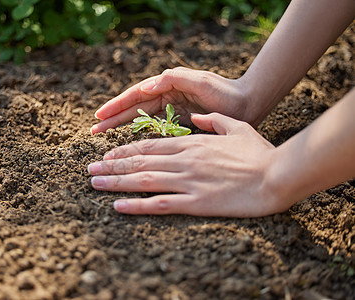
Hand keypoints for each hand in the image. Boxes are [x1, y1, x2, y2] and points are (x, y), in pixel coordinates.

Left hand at [88, 113, 289, 217]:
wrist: (277, 175)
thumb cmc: (259, 153)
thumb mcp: (236, 127)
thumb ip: (213, 122)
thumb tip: (197, 118)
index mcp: (191, 143)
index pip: (149, 145)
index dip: (126, 150)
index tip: (108, 154)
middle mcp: (183, 160)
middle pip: (140, 161)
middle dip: (112, 165)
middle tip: (90, 169)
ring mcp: (188, 181)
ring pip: (143, 180)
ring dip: (116, 183)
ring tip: (95, 184)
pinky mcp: (195, 202)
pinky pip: (160, 204)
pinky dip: (136, 205)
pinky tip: (119, 207)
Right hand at [90, 67, 250, 133]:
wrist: (247, 104)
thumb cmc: (226, 92)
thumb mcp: (201, 82)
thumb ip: (174, 80)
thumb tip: (145, 87)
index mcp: (168, 86)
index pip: (136, 95)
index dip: (117, 106)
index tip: (100, 116)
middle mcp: (166, 97)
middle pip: (134, 108)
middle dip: (114, 118)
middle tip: (94, 130)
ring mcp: (171, 110)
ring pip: (140, 119)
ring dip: (122, 127)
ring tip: (104, 135)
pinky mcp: (178, 122)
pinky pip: (154, 128)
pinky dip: (140, 134)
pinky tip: (129, 143)